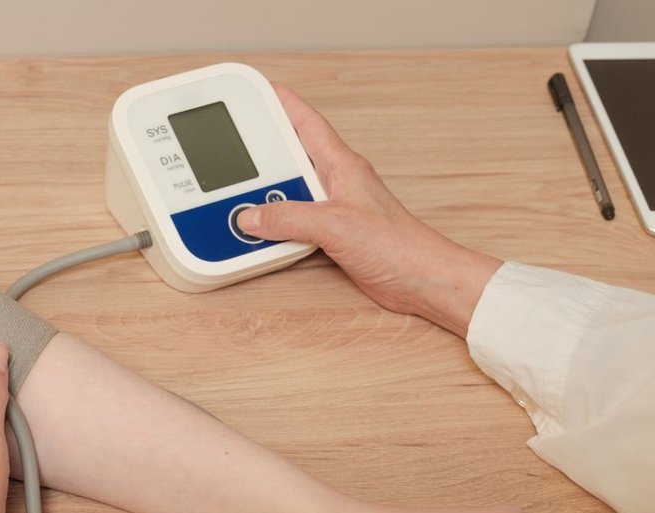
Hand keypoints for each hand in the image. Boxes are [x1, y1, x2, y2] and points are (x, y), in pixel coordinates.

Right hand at [236, 85, 501, 337]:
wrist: (419, 280)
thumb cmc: (397, 246)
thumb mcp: (335, 225)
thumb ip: (288, 217)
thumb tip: (251, 216)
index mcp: (342, 166)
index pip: (308, 123)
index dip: (283, 103)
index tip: (259, 91)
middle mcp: (337, 183)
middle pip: (292, 156)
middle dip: (265, 150)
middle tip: (235, 145)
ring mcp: (335, 209)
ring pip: (291, 191)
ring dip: (268, 194)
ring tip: (240, 194)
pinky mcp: (333, 235)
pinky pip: (295, 221)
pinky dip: (276, 224)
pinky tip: (263, 231)